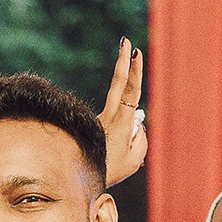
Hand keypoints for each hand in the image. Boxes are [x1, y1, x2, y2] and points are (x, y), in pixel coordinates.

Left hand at [98, 37, 146, 186]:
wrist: (81, 180)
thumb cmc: (111, 170)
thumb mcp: (134, 159)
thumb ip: (141, 137)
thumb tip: (136, 123)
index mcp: (120, 123)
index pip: (130, 91)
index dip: (133, 71)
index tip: (134, 52)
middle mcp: (109, 117)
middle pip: (118, 84)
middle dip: (123, 61)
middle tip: (125, 41)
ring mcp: (101, 120)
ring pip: (122, 112)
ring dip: (125, 130)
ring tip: (114, 155)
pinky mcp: (97, 125)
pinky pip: (116, 126)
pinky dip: (120, 139)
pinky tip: (109, 158)